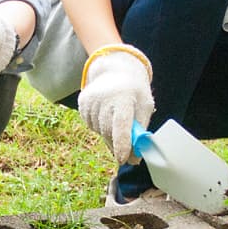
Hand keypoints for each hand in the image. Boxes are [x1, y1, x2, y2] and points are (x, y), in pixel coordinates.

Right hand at [77, 46, 153, 163]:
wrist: (115, 69)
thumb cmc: (134, 91)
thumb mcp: (145, 105)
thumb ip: (141, 130)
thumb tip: (135, 158)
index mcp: (124, 98)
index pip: (121, 125)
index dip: (122, 144)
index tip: (124, 159)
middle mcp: (104, 99)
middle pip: (109, 132)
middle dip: (118, 146)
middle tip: (127, 154)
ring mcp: (91, 101)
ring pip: (100, 131)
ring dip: (110, 135)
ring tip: (117, 121)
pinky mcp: (82, 103)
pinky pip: (92, 126)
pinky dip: (101, 127)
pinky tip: (107, 114)